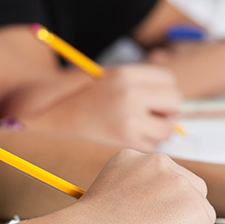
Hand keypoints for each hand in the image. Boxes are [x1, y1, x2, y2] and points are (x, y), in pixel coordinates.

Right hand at [16, 66, 183, 149]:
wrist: (47, 131)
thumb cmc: (82, 109)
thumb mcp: (108, 85)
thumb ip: (140, 87)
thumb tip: (176, 102)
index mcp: (123, 75)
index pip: (168, 79)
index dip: (163, 92)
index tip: (155, 101)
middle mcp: (128, 95)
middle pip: (174, 101)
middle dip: (167, 111)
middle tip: (151, 118)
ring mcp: (129, 121)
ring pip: (167, 129)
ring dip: (156, 133)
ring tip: (130, 132)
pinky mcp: (127, 146)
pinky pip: (152, 147)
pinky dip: (143, 148)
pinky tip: (122, 145)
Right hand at [73, 150, 217, 223]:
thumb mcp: (109, 198)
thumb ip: (136, 197)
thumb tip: (155, 216)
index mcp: (134, 158)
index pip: (165, 181)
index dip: (158, 209)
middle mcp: (160, 164)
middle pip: (192, 192)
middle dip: (179, 218)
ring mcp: (181, 186)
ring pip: (202, 217)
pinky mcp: (196, 212)